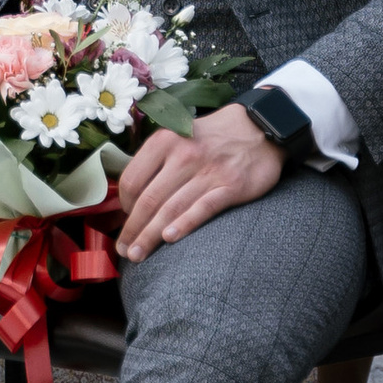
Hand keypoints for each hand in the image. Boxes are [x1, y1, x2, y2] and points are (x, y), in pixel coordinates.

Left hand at [110, 102, 283, 259]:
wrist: (259, 127)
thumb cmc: (211, 137)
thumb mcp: (178, 134)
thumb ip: (155, 160)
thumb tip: (130, 193)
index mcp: (164, 141)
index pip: (133, 180)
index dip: (124, 205)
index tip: (125, 220)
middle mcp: (183, 155)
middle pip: (149, 199)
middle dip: (132, 229)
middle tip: (123, 250)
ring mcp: (208, 172)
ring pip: (171, 209)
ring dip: (150, 235)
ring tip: (137, 255)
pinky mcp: (231, 186)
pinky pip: (202, 209)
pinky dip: (184, 224)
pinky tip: (169, 239)